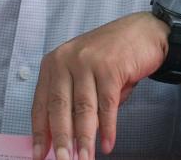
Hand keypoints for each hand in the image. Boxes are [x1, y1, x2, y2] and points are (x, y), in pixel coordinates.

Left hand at [30, 11, 169, 159]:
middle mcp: (65, 60)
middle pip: (59, 108)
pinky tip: (107, 145)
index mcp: (53, 64)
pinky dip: (108, 129)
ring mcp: (87, 63)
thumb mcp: (84, 76)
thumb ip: (72, 102)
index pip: (41, 103)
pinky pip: (107, 106)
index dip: (40, 132)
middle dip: (61, 140)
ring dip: (84, 140)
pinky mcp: (110, 68)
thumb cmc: (110, 57)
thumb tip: (64, 138)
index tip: (38, 154)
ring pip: (83, 110)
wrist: (142, 33)